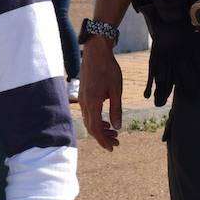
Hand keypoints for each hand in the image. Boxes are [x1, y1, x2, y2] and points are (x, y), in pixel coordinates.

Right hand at [79, 36, 122, 150]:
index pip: (96, 129)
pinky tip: (106, 119)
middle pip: (91, 127)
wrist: (96, 52)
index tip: (112, 148)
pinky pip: (88, 113)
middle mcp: (84, 103)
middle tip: (116, 141)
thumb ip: (116, 109)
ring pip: (89, 121)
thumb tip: (117, 127)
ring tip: (113, 132)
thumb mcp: (116, 90)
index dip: (103, 141)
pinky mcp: (83, 94)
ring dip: (100, 129)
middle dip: (103, 137)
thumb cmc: (108, 69)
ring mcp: (82, 98)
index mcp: (93, 103)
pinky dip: (96, 120)